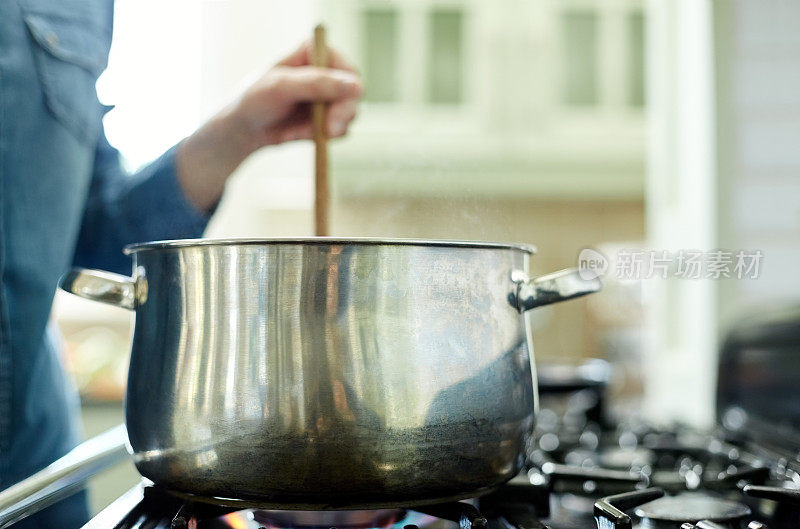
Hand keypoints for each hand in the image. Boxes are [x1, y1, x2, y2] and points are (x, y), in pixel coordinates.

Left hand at [176, 41, 361, 211]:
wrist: (243, 129)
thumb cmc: (255, 99)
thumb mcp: (281, 87)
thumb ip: (317, 84)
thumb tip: (355, 86)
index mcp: (314, 53)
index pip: (346, 68)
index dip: (348, 88)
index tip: (338, 108)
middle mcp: (325, 73)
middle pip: (353, 93)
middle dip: (342, 113)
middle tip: (329, 130)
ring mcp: (327, 97)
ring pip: (350, 113)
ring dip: (332, 127)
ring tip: (305, 133)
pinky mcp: (326, 118)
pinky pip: (339, 130)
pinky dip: (322, 137)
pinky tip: (299, 135)